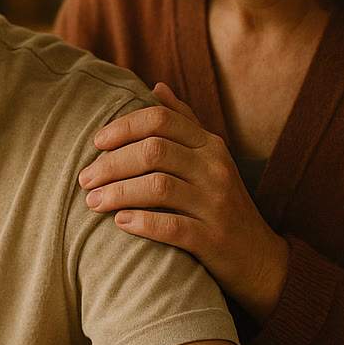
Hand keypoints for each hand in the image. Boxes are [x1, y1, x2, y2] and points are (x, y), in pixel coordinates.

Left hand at [78, 83, 288, 318]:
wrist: (259, 258)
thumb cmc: (222, 203)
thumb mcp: (210, 158)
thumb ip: (185, 122)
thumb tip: (156, 86)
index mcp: (210, 145)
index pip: (161, 119)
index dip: (124, 127)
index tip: (97, 143)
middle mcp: (215, 168)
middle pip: (154, 151)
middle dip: (112, 163)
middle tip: (84, 178)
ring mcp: (216, 204)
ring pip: (158, 187)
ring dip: (118, 193)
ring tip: (93, 202)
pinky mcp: (213, 239)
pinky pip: (172, 227)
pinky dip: (142, 223)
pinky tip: (120, 223)